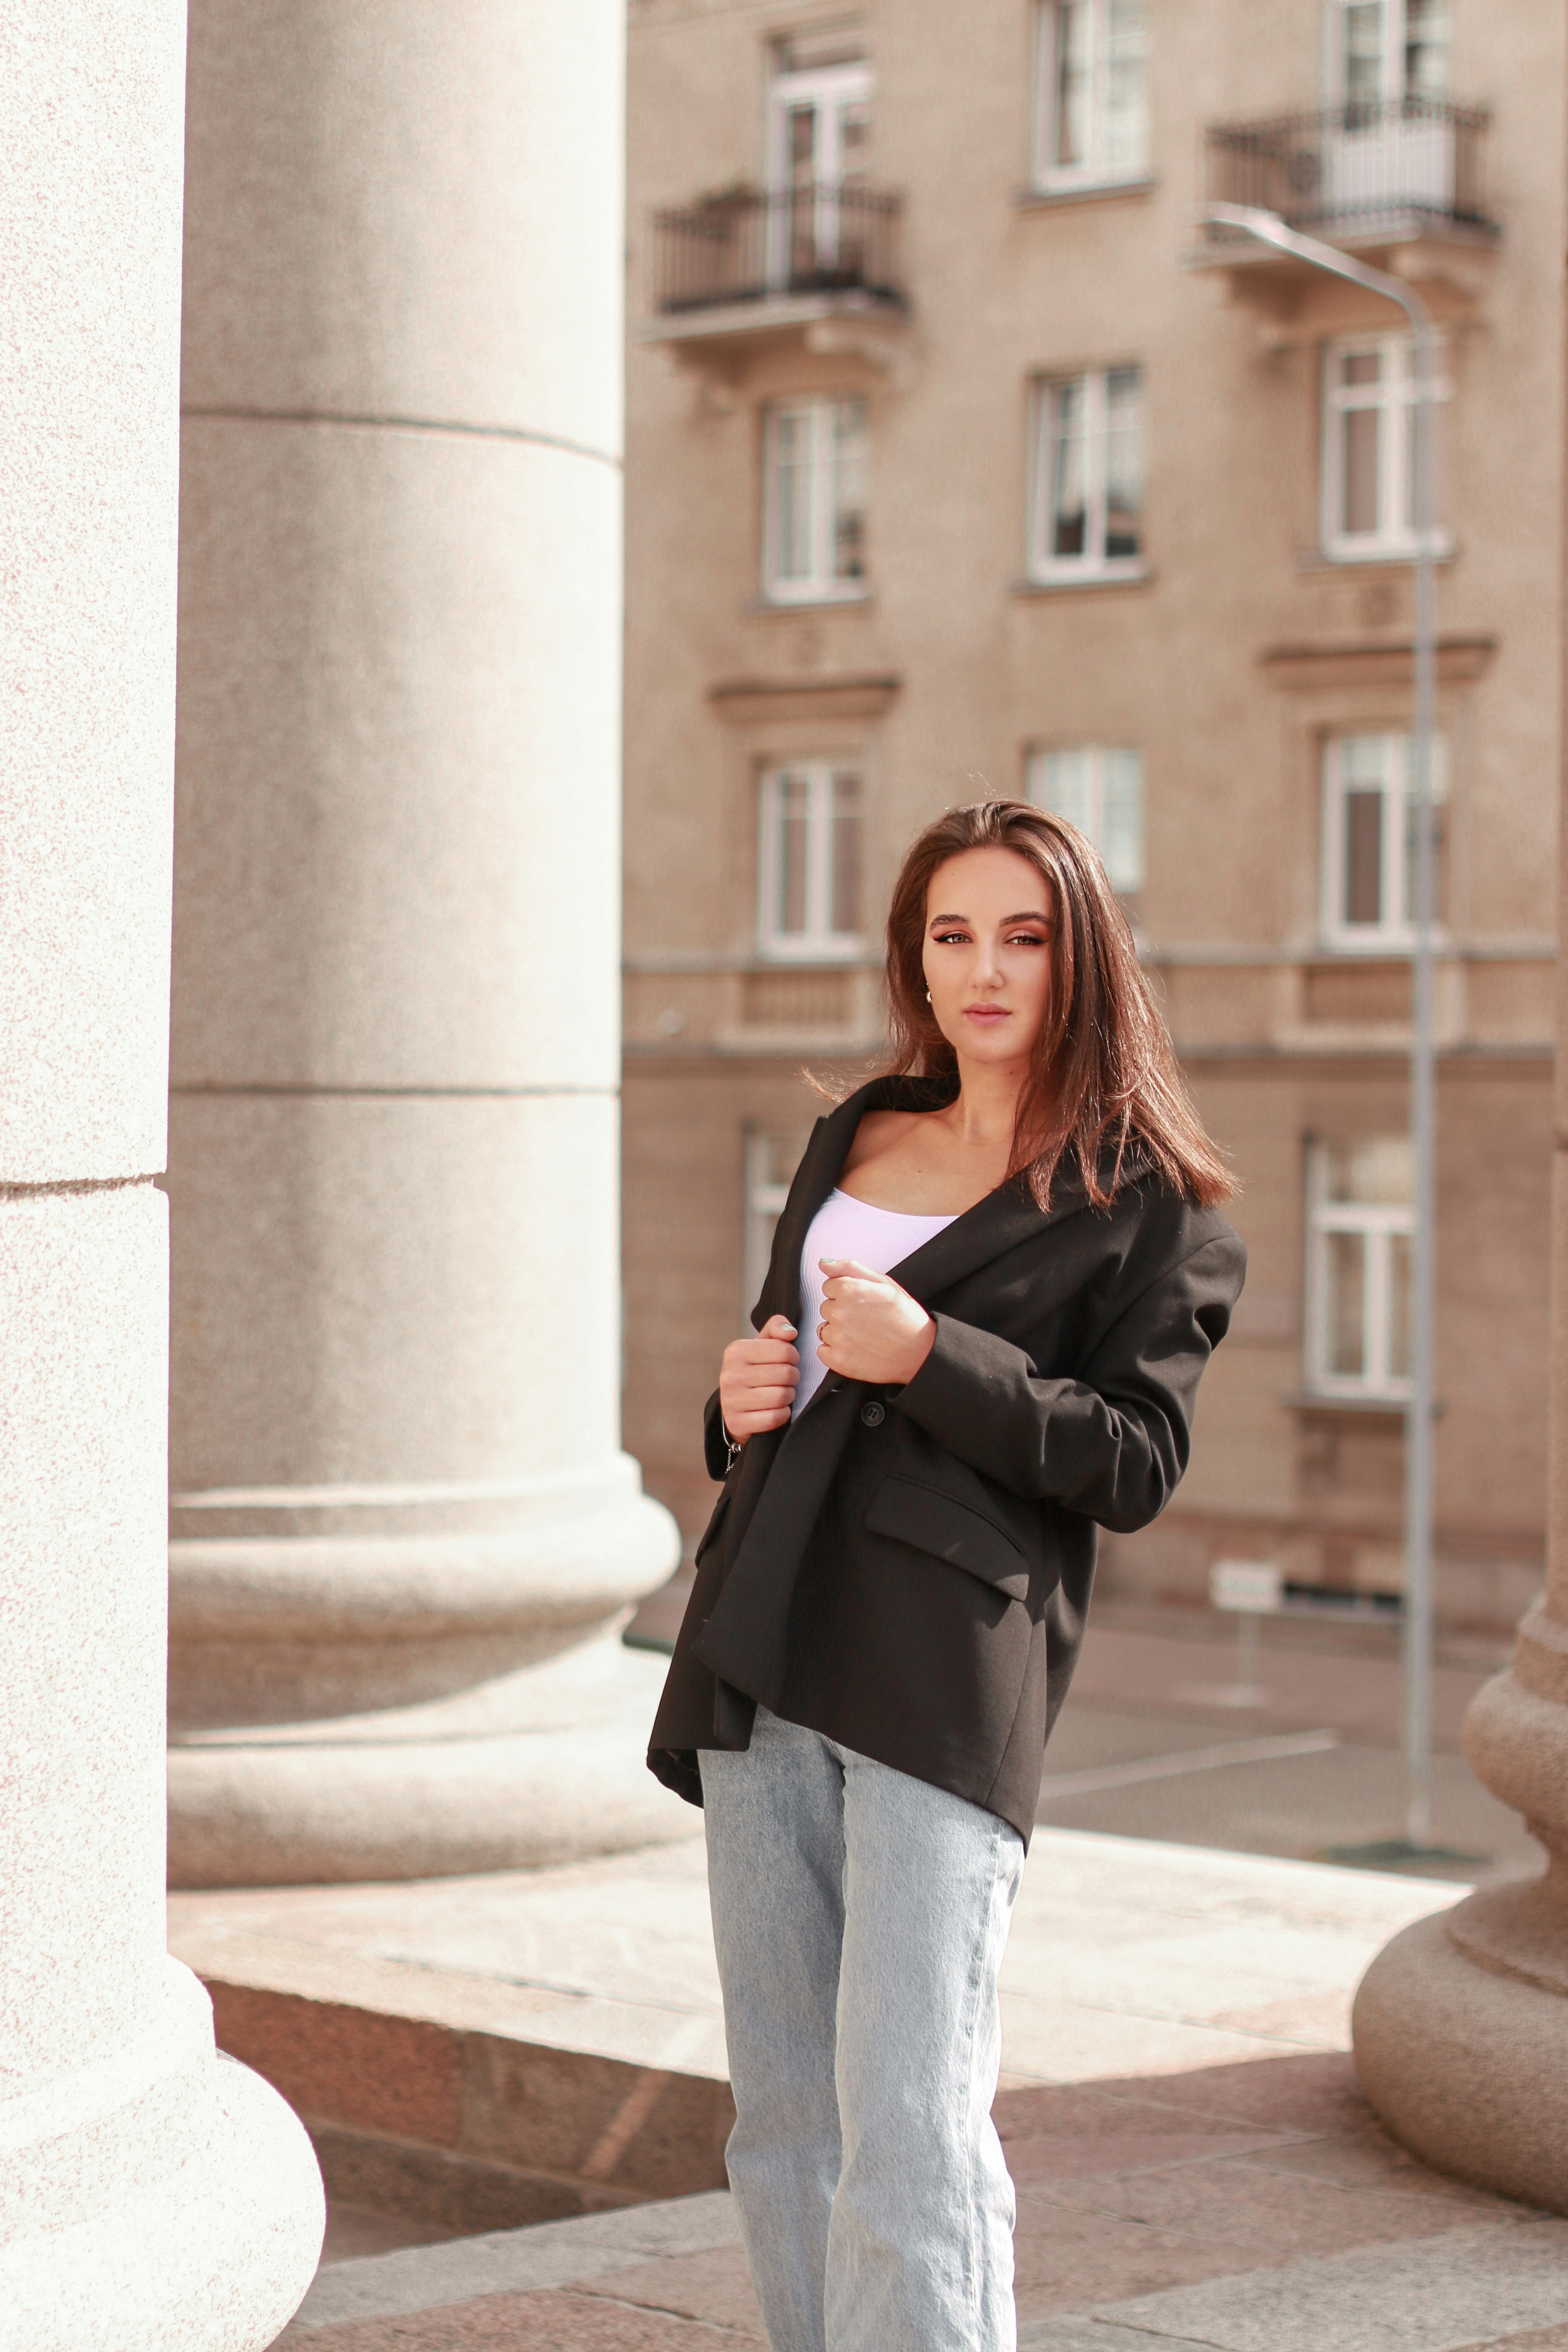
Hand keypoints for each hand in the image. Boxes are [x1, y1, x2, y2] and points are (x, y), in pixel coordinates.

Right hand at [718, 1314, 799, 1443]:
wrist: (734, 1406)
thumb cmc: (754, 1370)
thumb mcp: (761, 1344)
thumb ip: (776, 1328)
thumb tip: (790, 1333)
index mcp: (736, 1351)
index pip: (784, 1350)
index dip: (793, 1356)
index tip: (788, 1361)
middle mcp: (730, 1375)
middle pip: (785, 1373)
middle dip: (793, 1377)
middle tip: (788, 1379)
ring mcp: (731, 1400)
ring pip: (782, 1396)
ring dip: (789, 1396)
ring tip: (782, 1393)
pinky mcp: (737, 1423)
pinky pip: (775, 1417)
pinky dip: (783, 1414)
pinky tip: (776, 1409)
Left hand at [817, 1261, 935, 1386]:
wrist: (919, 1352)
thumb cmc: (905, 1316)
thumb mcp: (883, 1282)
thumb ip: (850, 1269)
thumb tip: (824, 1264)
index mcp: (849, 1290)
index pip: (828, 1287)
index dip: (846, 1294)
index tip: (862, 1303)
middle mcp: (840, 1312)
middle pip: (826, 1308)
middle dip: (842, 1312)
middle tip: (866, 1320)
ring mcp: (837, 1338)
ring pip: (824, 1329)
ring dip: (839, 1332)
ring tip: (863, 1336)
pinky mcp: (837, 1360)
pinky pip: (823, 1351)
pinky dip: (836, 1352)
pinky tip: (856, 1350)